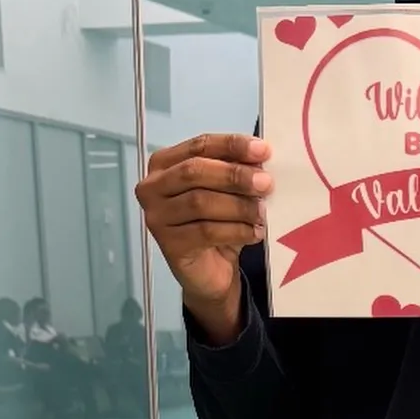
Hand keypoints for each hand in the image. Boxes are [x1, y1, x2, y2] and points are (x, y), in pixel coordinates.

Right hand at [135, 134, 271, 344]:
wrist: (210, 273)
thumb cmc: (218, 226)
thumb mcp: (227, 194)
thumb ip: (235, 173)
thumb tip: (260, 157)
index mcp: (164, 164)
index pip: (199, 146)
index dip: (231, 145)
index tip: (264, 150)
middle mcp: (153, 186)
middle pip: (194, 171)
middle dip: (234, 176)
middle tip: (266, 184)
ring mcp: (157, 216)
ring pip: (200, 202)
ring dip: (238, 206)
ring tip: (262, 213)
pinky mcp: (168, 244)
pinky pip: (206, 232)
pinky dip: (236, 230)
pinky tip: (255, 233)